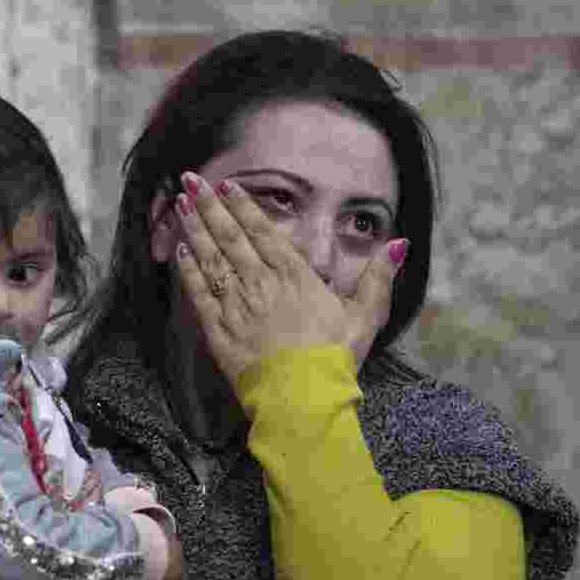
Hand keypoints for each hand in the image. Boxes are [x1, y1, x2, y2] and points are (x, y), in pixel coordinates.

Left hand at [172, 172, 407, 382]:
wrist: (303, 398)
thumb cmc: (335, 358)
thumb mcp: (366, 316)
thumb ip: (378, 277)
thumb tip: (399, 243)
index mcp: (294, 276)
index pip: (263, 232)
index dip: (243, 206)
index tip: (227, 185)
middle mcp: (260, 284)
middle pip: (230, 237)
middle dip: (209, 206)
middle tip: (192, 181)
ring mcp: (236, 307)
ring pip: (210, 259)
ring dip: (194, 229)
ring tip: (181, 204)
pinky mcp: (218, 332)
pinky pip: (199, 295)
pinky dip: (188, 271)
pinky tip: (180, 251)